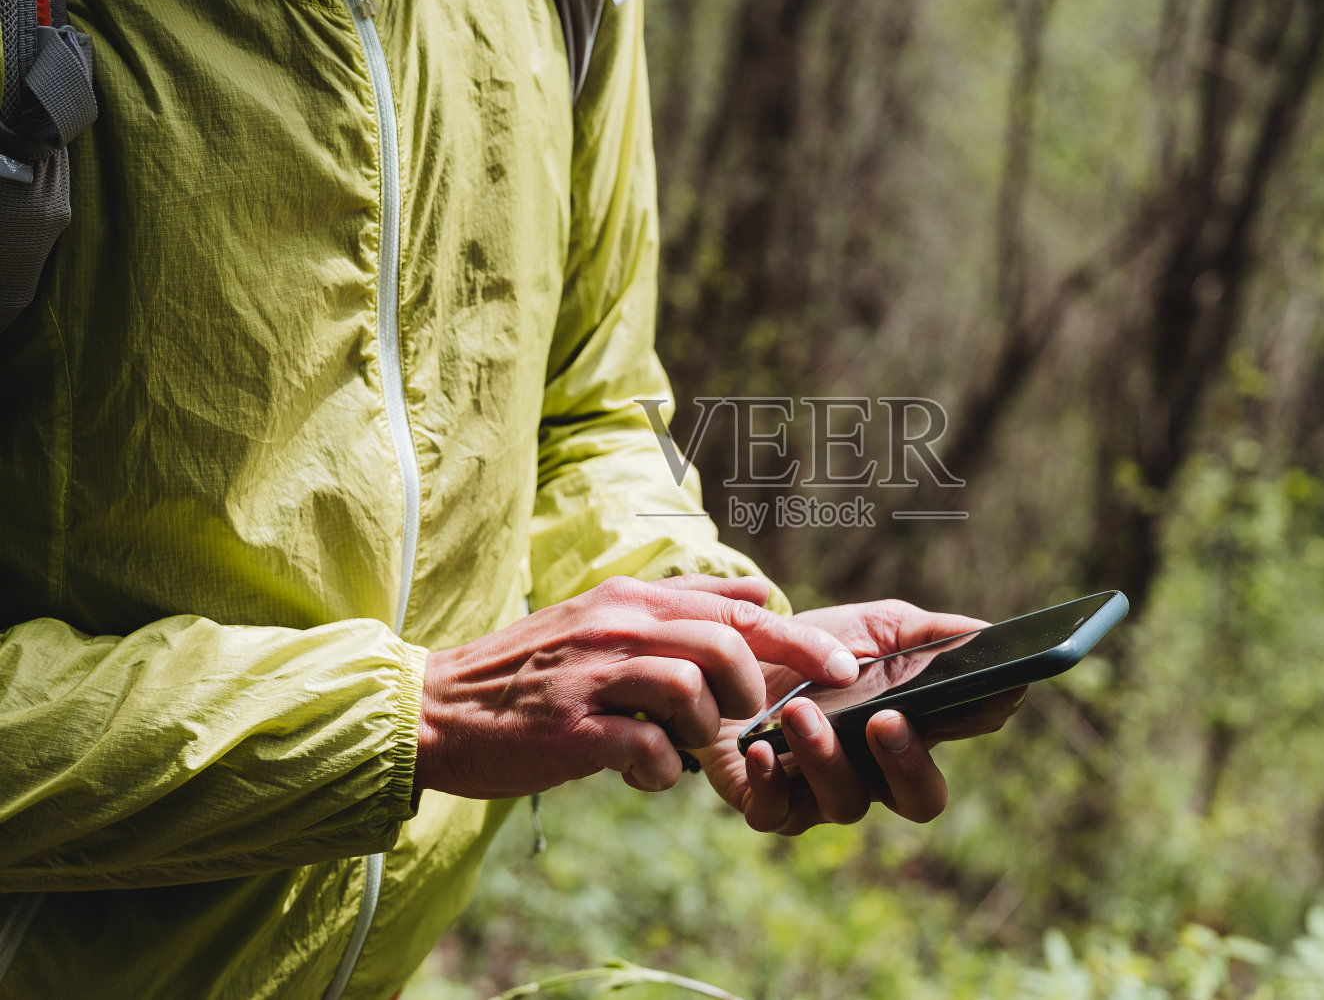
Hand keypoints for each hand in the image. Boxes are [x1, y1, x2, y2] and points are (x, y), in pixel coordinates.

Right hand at [415, 575, 858, 797]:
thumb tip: (757, 594)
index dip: (800, 637)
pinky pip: (649, 748)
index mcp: (630, 598)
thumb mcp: (604, 617)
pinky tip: (643, 771)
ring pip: (693, 689)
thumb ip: (679, 606)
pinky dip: (662, 769)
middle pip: (726, 643)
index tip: (845, 668)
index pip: (736, 609)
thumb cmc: (532, 673)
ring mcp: (593, 675)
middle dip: (759, 686)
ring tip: (684, 742)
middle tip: (748, 716)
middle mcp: (616, 625)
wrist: (436, 709)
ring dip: (705, 728)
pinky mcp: (572, 729)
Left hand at [693, 600, 1027, 834]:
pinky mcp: (769, 803)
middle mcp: (877, 770)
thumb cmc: (809, 647)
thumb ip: (928, 633)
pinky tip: (761, 749)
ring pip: (846, 803)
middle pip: (920, 797)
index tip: (988, 686)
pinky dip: (771, 783)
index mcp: (914, 724)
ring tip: (800, 712)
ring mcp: (824, 792)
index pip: (967, 729)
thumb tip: (986, 633)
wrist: (728, 657)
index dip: (982, 713)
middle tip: (885, 720)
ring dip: (826, 757)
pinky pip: (778, 814)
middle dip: (909, 763)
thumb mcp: (871, 627)